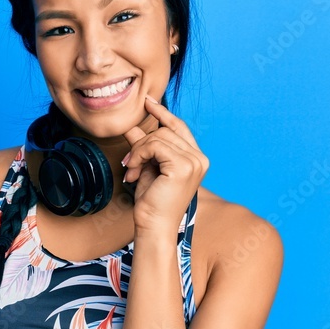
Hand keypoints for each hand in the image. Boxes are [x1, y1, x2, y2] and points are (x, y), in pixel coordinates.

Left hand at [122, 96, 208, 233]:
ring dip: (137, 152)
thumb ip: (143, 146)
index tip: (148, 102)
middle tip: (129, 163)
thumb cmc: (152, 202)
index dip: (163, 113)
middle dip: (141, 143)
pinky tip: (134, 171)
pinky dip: (138, 155)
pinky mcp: (183, 166)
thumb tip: (132, 125)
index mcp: (196, 159)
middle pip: (165, 131)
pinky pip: (154, 145)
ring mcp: (194, 162)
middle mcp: (200, 158)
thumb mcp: (147, 167)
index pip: (179, 127)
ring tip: (131, 170)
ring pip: (158, 137)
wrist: (154, 226)